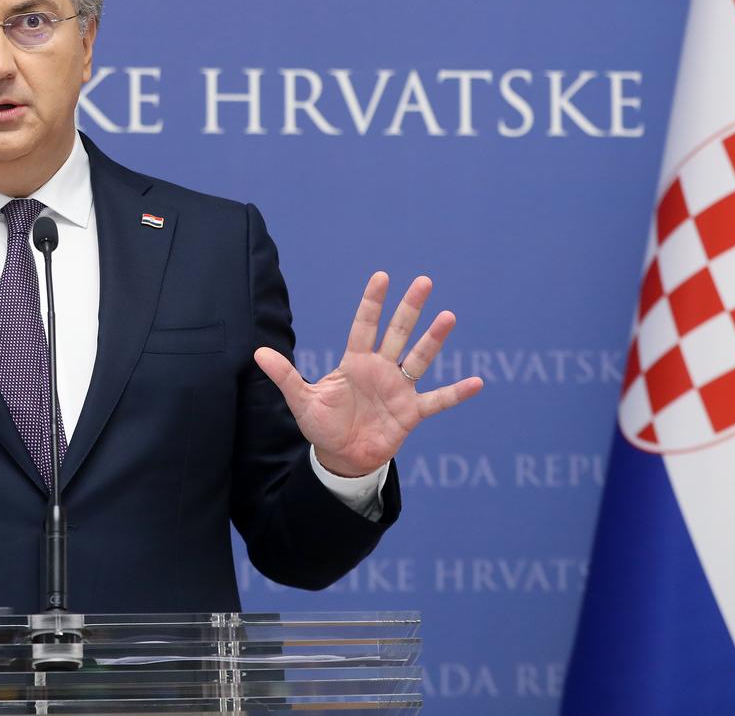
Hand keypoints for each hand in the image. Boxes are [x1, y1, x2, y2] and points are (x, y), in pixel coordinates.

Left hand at [253, 272, 481, 477]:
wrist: (341, 458)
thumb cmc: (322, 426)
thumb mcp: (301, 400)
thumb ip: (284, 376)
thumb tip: (257, 353)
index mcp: (354, 362)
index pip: (364, 326)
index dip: (372, 303)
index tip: (382, 276)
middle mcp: (380, 369)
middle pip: (397, 332)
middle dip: (410, 308)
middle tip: (425, 281)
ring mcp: (398, 389)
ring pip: (419, 358)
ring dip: (434, 339)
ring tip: (448, 316)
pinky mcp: (411, 413)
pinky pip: (438, 400)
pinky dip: (457, 393)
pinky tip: (478, 382)